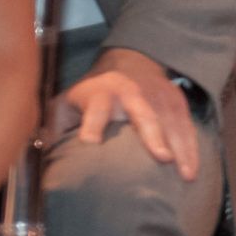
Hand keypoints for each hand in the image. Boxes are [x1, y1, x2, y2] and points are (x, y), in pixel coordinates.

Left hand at [56, 47, 200, 179]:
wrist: (132, 60)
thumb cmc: (95, 92)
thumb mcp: (68, 101)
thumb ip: (56, 125)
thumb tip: (42, 155)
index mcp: (100, 94)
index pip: (96, 109)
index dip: (92, 125)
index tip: (90, 143)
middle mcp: (132, 93)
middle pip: (144, 114)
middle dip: (153, 135)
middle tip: (161, 158)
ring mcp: (158, 97)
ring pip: (172, 123)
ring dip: (181, 148)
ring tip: (186, 175)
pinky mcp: (177, 102)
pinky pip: (187, 127)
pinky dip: (192, 148)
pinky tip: (193, 170)